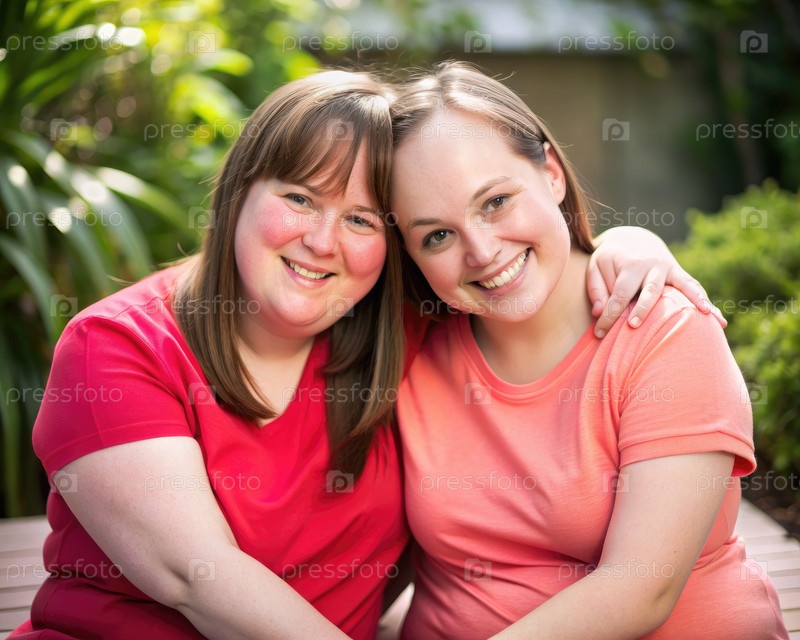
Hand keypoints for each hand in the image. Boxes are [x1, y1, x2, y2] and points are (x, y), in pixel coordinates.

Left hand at [588, 227, 725, 337]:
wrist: (632, 238)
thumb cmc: (610, 260)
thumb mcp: (596, 268)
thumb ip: (596, 290)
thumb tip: (599, 312)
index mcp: (629, 265)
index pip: (618, 294)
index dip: (608, 316)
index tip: (598, 333)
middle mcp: (652, 266)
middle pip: (649, 290)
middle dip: (642, 309)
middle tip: (633, 326)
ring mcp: (670, 269)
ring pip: (681, 286)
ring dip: (693, 300)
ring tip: (705, 316)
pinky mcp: (680, 274)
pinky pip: (694, 287)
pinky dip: (705, 302)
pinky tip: (718, 320)